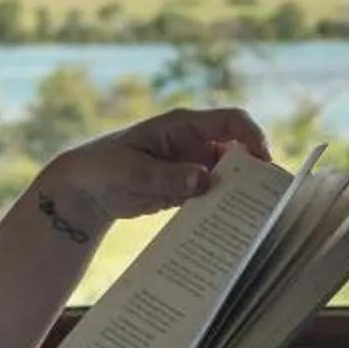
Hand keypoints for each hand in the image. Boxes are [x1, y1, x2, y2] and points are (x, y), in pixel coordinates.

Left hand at [46, 107, 272, 229]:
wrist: (83, 189)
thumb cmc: (104, 168)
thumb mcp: (133, 172)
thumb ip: (168, 177)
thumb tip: (205, 179)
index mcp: (182, 126)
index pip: (231, 121)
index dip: (253, 136)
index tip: (264, 163)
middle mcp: (193, 142)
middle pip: (237, 150)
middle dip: (253, 170)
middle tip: (265, 198)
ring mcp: (191, 165)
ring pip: (228, 175)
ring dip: (238, 192)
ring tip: (250, 217)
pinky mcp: (186, 187)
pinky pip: (212, 195)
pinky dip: (221, 207)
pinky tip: (226, 226)